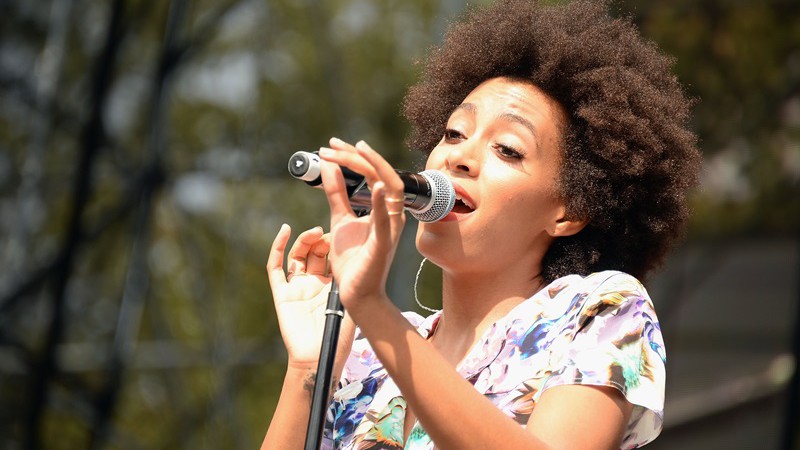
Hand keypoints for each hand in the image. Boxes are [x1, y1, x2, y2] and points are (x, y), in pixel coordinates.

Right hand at [266, 224, 353, 369]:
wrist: (320, 358)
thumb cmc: (339, 337)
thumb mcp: (351, 305)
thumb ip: (352, 285)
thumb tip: (362, 261)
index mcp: (330, 286)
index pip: (329, 257)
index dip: (333, 244)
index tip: (342, 232)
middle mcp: (312, 284)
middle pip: (313, 253)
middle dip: (320, 241)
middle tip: (327, 233)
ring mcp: (296, 288)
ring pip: (296, 256)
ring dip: (304, 240)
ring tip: (314, 232)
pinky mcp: (282, 294)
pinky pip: (275, 267)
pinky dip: (278, 247)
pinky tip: (285, 231)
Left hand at [318, 138, 406, 313]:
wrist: (357, 293)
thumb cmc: (354, 259)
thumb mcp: (340, 218)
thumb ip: (336, 193)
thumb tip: (328, 165)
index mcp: (383, 207)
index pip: (372, 173)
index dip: (353, 156)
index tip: (332, 144)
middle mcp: (391, 214)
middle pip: (382, 174)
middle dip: (358, 156)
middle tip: (332, 144)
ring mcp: (390, 228)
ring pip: (392, 189)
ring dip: (371, 168)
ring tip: (352, 152)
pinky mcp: (384, 244)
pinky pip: (386, 221)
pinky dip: (383, 203)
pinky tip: (377, 187)